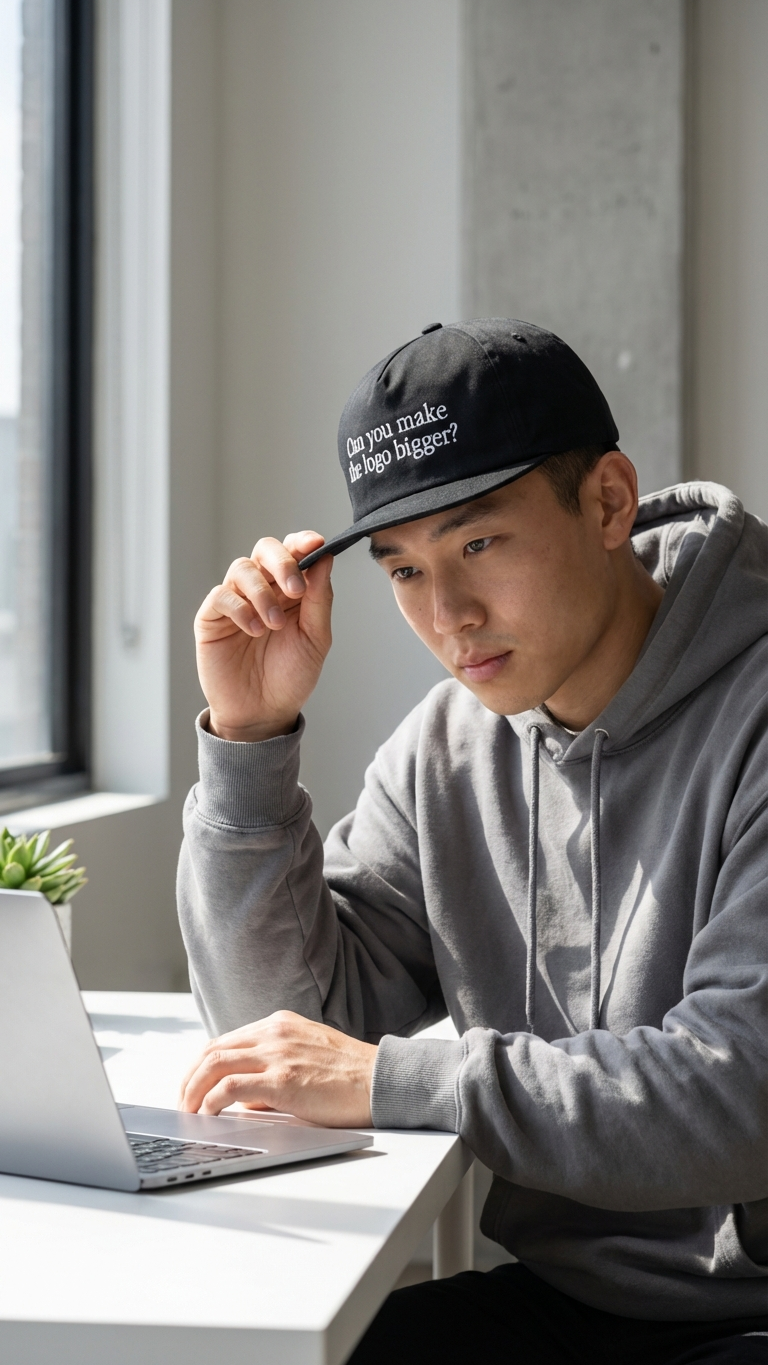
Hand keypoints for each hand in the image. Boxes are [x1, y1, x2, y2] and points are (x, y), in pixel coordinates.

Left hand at [178, 1011, 376, 1127]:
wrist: (382, 1080)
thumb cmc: (350, 1077)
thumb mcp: (306, 1059)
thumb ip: (272, 1071)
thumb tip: (242, 1098)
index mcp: (279, 1024)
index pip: (225, 1041)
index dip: (200, 1066)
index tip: (192, 1088)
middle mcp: (274, 1032)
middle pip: (212, 1049)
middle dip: (189, 1078)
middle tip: (182, 1104)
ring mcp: (278, 1053)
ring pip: (214, 1063)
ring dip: (193, 1090)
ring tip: (188, 1113)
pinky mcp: (283, 1079)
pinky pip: (231, 1086)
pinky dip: (211, 1100)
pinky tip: (208, 1114)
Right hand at [194, 531, 332, 741]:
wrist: (264, 713)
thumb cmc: (290, 677)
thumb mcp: (316, 638)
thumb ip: (320, 598)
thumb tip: (324, 558)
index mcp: (291, 590)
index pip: (294, 551)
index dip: (303, 542)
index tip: (315, 545)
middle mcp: (262, 589)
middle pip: (265, 549)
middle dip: (282, 562)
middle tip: (295, 589)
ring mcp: (236, 602)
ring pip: (241, 569)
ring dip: (262, 593)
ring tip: (273, 624)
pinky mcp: (212, 618)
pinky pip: (221, 596)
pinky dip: (240, 609)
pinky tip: (254, 631)